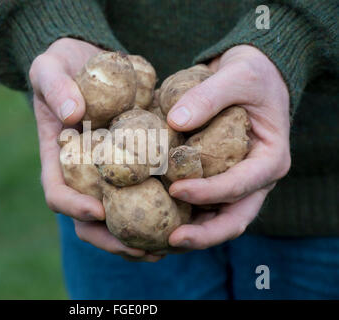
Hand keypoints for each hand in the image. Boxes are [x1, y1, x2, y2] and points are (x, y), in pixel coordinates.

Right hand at [29, 38, 161, 261]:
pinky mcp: (129, 165)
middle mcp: (81, 173)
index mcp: (57, 158)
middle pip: (88, 219)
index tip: (98, 211)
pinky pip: (140, 194)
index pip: (57, 193)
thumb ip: (55, 88)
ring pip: (116, 215)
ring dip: (137, 237)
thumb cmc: (61, 64)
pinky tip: (183, 218)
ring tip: (166, 247)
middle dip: (111, 238)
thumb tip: (72, 115)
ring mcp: (105, 172)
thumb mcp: (50, 67)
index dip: (74, 207)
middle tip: (140, 249)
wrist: (86, 61)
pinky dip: (157, 212)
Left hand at [166, 45, 290, 250]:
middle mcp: (256, 179)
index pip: (242, 185)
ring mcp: (237, 184)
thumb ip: (209, 96)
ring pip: (217, 219)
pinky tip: (156, 218)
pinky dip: (183, 215)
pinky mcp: (218, 181)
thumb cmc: (251, 74)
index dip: (209, 192)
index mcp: (270, 159)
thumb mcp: (237, 75)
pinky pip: (202, 206)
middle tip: (172, 240)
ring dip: (191, 232)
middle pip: (234, 218)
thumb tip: (175, 122)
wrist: (250, 76)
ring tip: (158, 240)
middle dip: (204, 234)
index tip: (175, 189)